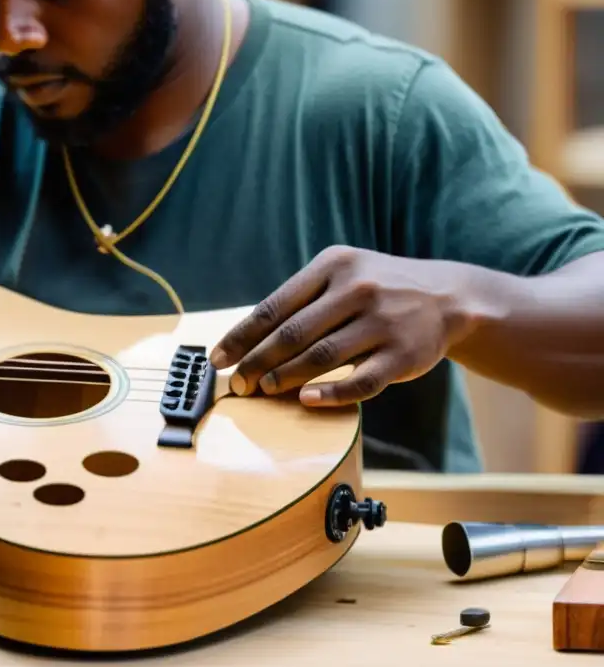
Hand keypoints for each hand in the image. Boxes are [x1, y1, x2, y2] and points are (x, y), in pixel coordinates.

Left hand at [209, 246, 476, 406]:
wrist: (449, 296)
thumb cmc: (378, 288)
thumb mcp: (342, 273)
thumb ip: (301, 298)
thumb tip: (247, 339)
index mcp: (333, 266)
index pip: (274, 306)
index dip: (241, 337)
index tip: (218, 359)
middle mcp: (357, 290)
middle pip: (292, 334)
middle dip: (257, 362)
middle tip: (237, 384)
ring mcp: (383, 322)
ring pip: (321, 357)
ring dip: (286, 377)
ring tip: (264, 390)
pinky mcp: (404, 355)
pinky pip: (361, 381)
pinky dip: (331, 393)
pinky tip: (307, 401)